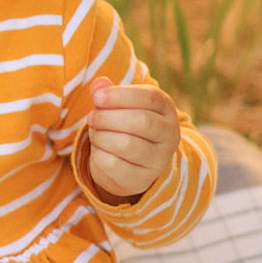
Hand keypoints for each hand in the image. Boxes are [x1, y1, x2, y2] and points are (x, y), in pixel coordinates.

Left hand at [83, 79, 176, 203]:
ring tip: (95, 133)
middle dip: (108, 117)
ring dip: (101, 136)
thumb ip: (107, 93)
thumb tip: (98, 83)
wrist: (129, 165)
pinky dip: (98, 155)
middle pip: (141, 121)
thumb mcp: (117, 106)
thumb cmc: (122, 126)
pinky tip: (99, 151)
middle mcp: (169, 134)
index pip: (150, 97)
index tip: (97, 97)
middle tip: (92, 117)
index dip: (120, 95)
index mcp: (166, 109)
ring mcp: (158, 160)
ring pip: (126, 144)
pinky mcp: (141, 179)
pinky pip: (113, 165)